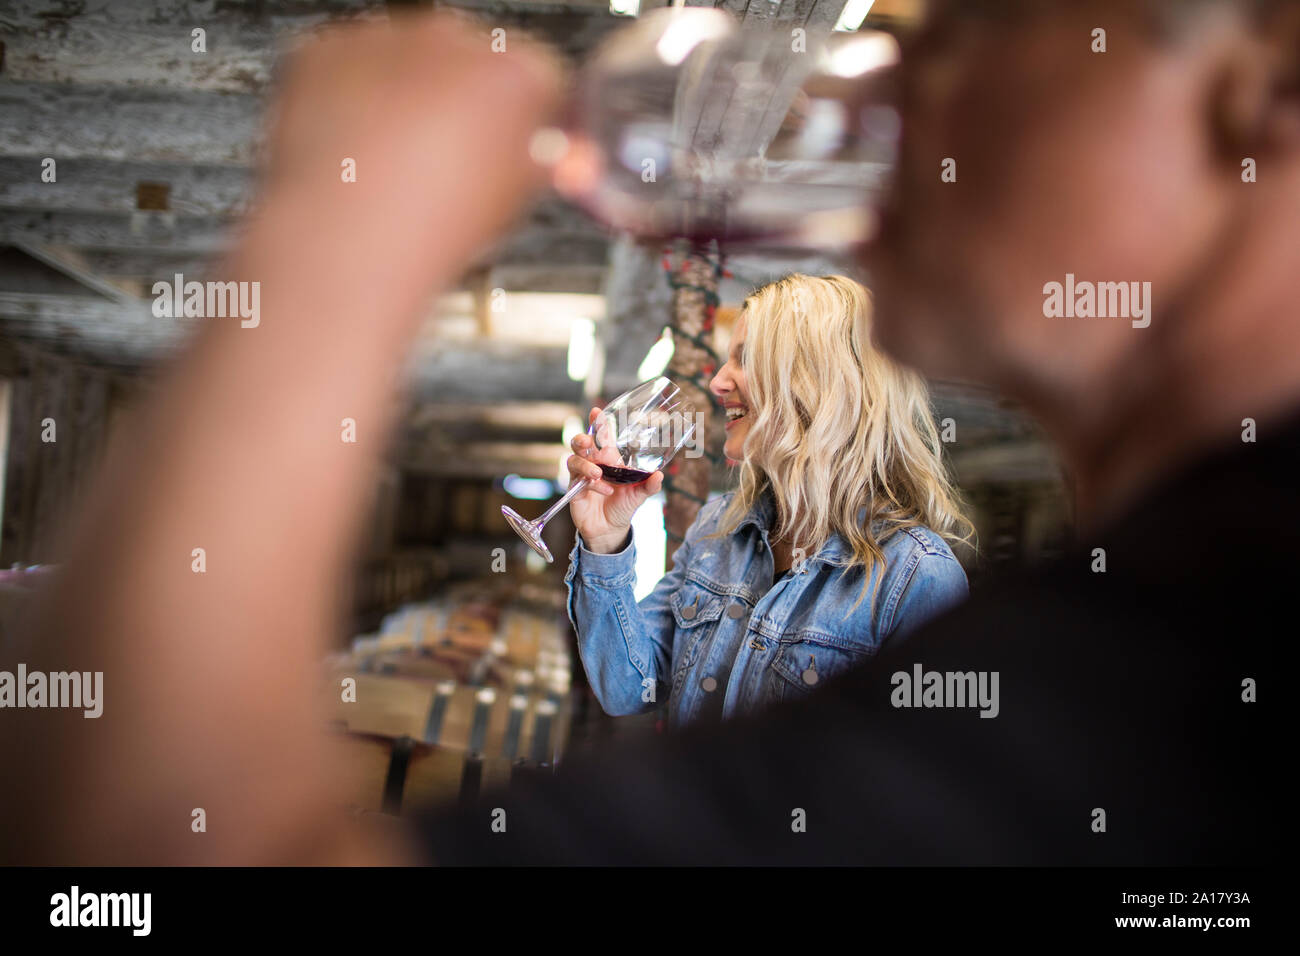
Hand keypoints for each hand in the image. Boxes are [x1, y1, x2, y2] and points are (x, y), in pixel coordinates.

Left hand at [260, 11, 564, 296]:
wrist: (346, 236)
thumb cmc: (430, 224)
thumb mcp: (513, 200)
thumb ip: (538, 163)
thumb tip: (544, 155)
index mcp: (514, 72)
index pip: (542, 77)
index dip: (529, 119)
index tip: (518, 146)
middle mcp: (454, 39)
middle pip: (474, 60)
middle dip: (466, 100)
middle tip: (452, 160)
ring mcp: (389, 39)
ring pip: (410, 60)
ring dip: (408, 97)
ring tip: (399, 164)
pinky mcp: (330, 48)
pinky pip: (351, 65)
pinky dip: (353, 97)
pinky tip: (359, 148)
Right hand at [566, 406, 663, 553]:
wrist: (610, 529)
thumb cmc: (623, 506)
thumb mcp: (640, 495)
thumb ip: (649, 486)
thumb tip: (659, 475)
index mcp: (610, 459)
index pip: (602, 436)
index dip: (598, 422)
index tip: (596, 411)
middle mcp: (594, 464)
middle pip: (581, 443)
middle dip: (581, 439)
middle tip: (587, 442)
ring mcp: (582, 476)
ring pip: (574, 459)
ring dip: (586, 464)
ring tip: (598, 474)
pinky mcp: (575, 489)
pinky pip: (577, 480)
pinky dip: (591, 484)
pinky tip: (603, 490)